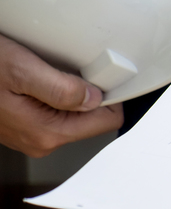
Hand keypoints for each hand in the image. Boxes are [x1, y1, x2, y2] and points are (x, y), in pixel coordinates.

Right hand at [0, 34, 123, 156]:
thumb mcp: (20, 69)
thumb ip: (61, 88)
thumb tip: (94, 98)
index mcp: (46, 132)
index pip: (107, 120)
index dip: (111, 94)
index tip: (105, 74)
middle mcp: (41, 140)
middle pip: (92, 118)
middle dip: (90, 92)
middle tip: (71, 67)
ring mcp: (32, 134)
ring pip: (74, 113)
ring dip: (71, 91)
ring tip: (48, 70)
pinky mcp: (24, 124)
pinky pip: (55, 110)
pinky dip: (55, 92)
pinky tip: (39, 76)